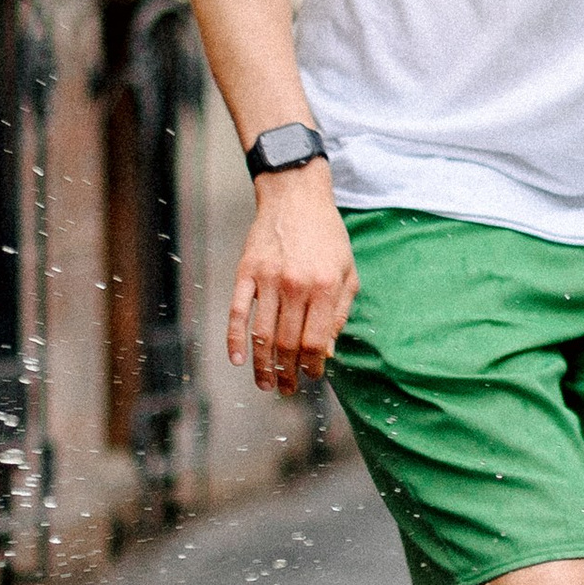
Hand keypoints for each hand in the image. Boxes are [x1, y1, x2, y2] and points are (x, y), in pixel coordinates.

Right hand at [228, 165, 357, 392]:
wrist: (296, 196)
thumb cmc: (327, 235)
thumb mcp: (347, 269)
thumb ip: (341, 311)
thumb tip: (329, 350)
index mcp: (325, 286)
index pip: (316, 340)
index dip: (314, 365)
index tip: (313, 376)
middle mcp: (296, 285)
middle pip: (287, 343)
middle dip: (289, 372)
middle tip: (289, 388)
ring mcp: (268, 278)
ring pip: (262, 334)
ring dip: (263, 365)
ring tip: (266, 384)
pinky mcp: (246, 271)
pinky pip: (237, 312)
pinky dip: (235, 339)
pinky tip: (238, 360)